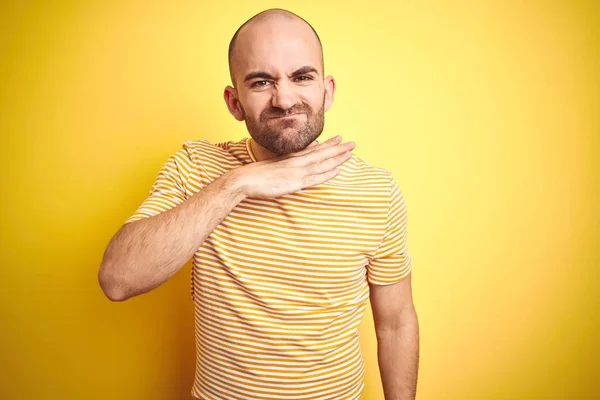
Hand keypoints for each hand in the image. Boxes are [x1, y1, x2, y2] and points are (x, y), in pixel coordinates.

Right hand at [236, 135, 354, 198]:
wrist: (246, 179)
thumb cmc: (256, 175)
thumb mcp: (273, 168)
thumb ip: (284, 169)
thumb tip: (292, 174)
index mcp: (291, 158)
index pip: (313, 149)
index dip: (328, 144)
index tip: (338, 139)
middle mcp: (296, 162)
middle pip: (321, 154)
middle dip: (338, 149)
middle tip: (352, 143)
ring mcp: (297, 171)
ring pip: (322, 164)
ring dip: (337, 158)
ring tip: (350, 153)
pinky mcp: (295, 182)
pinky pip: (315, 178)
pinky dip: (327, 174)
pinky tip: (337, 171)